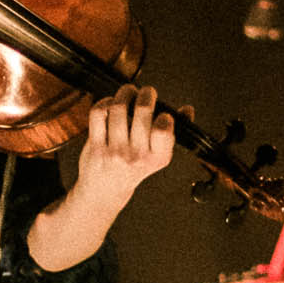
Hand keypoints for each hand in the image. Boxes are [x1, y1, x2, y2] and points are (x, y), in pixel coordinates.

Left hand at [73, 83, 174, 215]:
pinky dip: (105, 102)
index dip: (164, 116)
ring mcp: (115, 151)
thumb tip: (187, 110)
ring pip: (119, 108)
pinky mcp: (96, 147)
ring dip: (125, 93)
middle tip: (147, 92)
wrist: (106, 190)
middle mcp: (137, 156)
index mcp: (158, 158)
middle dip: (146, 93)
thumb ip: (173, 131)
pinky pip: (99, 114)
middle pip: (142, 111)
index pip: (164, 130)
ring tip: (129, 92)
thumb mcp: (159, 156)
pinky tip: (110, 104)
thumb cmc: (134, 167)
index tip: (162, 114)